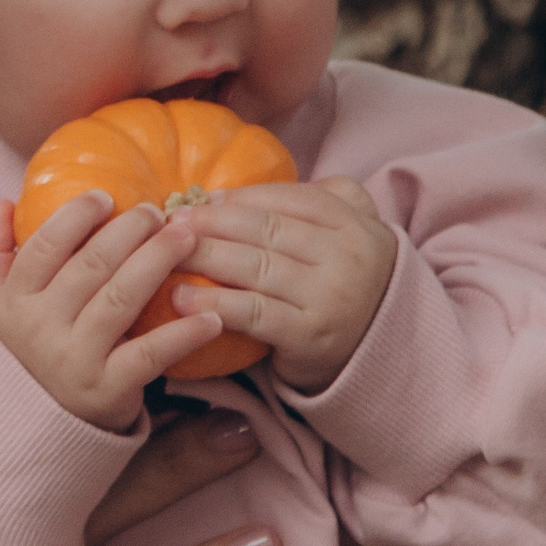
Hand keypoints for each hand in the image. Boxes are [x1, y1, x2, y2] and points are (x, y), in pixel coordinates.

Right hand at [0, 193, 225, 429]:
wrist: (31, 431)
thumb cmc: (25, 353)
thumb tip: (4, 203)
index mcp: (13, 301)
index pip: (43, 247)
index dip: (76, 217)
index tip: (107, 196)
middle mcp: (39, 328)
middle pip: (89, 267)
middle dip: (129, 231)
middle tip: (160, 211)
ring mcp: (74, 360)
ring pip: (120, 299)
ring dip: (157, 263)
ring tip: (187, 239)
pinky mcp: (108, 391)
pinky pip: (150, 354)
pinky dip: (183, 334)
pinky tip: (211, 316)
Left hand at [167, 177, 397, 392]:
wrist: (380, 352)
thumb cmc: (345, 283)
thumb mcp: (349, 233)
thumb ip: (315, 200)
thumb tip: (232, 193)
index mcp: (353, 224)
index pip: (289, 199)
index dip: (241, 197)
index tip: (203, 199)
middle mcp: (347, 258)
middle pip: (265, 230)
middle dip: (211, 223)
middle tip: (171, 223)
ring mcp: (329, 298)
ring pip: (254, 267)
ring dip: (203, 258)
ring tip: (165, 255)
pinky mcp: (309, 336)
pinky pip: (253, 313)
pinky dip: (213, 302)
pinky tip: (181, 298)